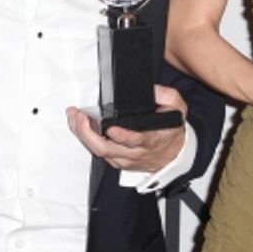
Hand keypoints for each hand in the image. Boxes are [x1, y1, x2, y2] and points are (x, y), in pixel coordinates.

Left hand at [67, 85, 187, 171]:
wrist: (173, 155)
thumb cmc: (171, 131)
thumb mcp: (178, 109)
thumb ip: (167, 96)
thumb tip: (152, 89)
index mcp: (151, 139)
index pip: (136, 141)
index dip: (123, 136)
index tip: (111, 128)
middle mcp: (136, 152)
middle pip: (107, 149)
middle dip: (87, 133)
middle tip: (79, 117)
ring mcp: (125, 159)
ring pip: (99, 152)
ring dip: (82, 135)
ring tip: (74, 117)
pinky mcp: (117, 162)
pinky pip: (98, 153)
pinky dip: (86, 139)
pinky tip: (81, 127)